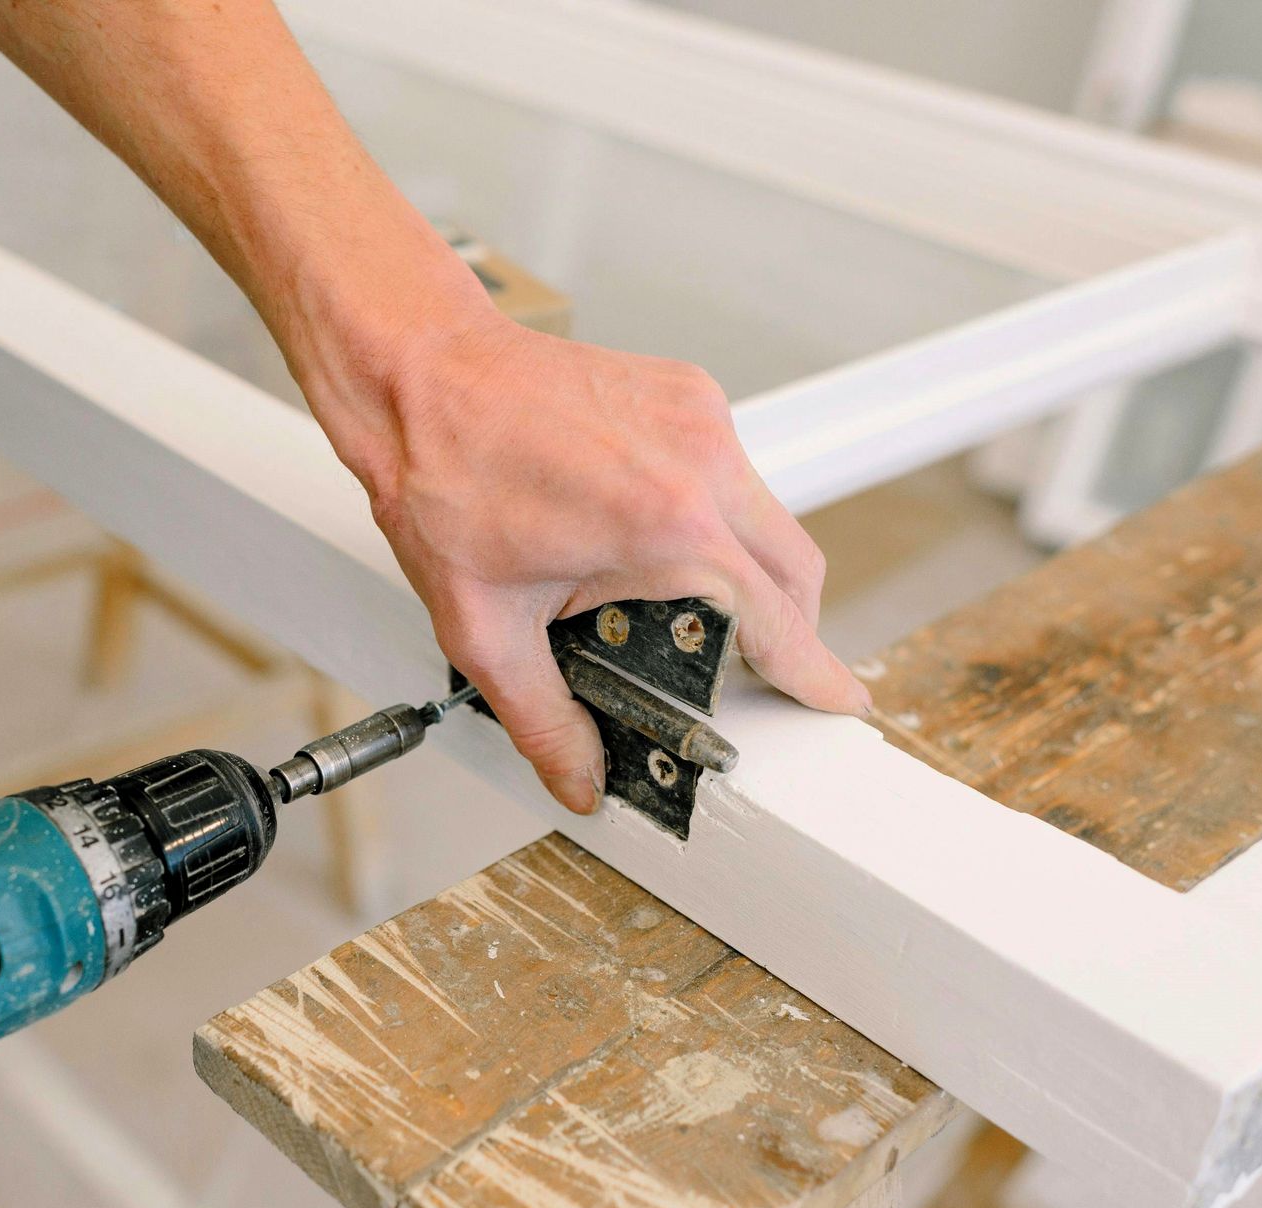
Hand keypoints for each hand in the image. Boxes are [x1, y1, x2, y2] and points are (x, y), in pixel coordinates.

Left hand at [308, 300, 869, 814]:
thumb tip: (579, 777)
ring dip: (749, 567)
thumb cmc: (442, 478)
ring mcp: (701, 417)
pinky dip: (716, 510)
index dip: (814, 674)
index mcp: (668, 527)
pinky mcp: (688, 390)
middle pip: (796, 568)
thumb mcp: (485, 629)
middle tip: (753, 669)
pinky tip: (652, 532)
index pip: (777, 621)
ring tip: (679, 599)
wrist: (419, 377)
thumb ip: (543, 719)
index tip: (842, 704)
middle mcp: (702, 462)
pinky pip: (732, 468)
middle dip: (787, 629)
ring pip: (769, 515)